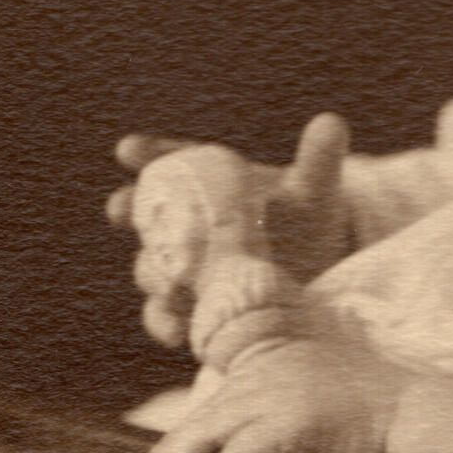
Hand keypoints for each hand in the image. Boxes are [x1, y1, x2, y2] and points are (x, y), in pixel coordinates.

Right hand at [106, 112, 356, 344]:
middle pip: (148, 214)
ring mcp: (187, 268)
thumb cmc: (306, 221)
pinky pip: (167, 316)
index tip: (129, 149)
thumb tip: (331, 122)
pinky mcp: (196, 308)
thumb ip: (317, 159)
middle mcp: (188, 225)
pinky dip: (166, 322)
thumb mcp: (313, 191)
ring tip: (164, 277)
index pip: (170, 162)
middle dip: (130, 209)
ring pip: (153, 266)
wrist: (318, 271)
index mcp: (209, 184)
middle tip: (120, 206)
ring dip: (151, 271)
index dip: (148, 154)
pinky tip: (176, 329)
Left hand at [137, 332, 393, 452]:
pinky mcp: (284, 425)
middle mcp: (267, 373)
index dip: (200, 422)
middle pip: (210, 409)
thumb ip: (292, 395)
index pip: (226, 394)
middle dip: (177, 438)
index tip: (178, 444)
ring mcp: (273, 396)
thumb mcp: (323, 385)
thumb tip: (274, 428)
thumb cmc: (378, 404)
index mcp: (274, 362)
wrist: (407, 409)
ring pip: (212, 429)